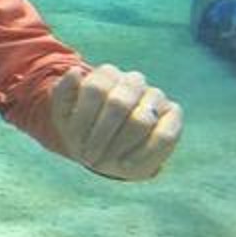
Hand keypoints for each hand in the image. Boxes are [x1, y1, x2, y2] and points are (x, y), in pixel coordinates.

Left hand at [47, 64, 181, 180]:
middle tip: (89, 158)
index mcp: (107, 74)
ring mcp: (155, 96)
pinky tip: (126, 164)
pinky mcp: (172, 115)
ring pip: (141, 120)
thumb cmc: (82, 129)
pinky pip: (165, 134)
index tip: (74, 142)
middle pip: (118, 104)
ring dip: (119, 146)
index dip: (83, 119)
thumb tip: (74, 72)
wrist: (105, 148)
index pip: (95, 89)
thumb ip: (63, 93)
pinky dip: (144, 152)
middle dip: (101, 136)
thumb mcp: (64, 114)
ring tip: (105, 163)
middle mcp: (133, 80)